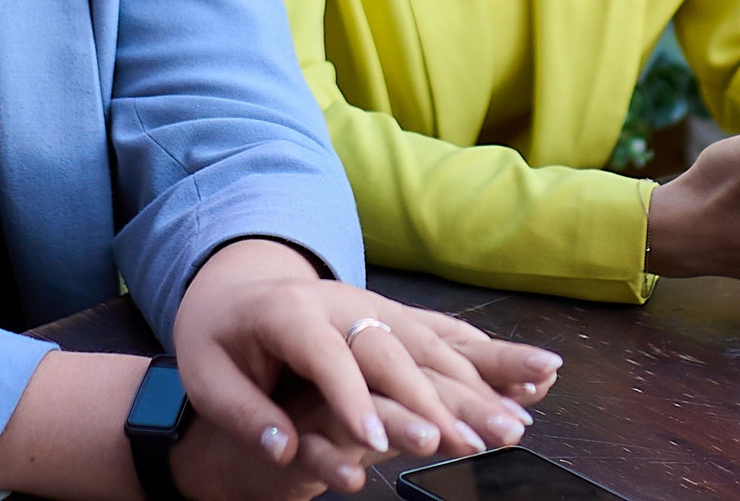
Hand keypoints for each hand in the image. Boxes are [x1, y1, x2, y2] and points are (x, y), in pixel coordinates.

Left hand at [171, 239, 562, 495]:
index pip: (327, 355)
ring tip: (514, 424)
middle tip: (465, 443)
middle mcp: (342, 302)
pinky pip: (447, 335)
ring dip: (477, 383)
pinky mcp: (395, 316)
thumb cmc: (218, 339)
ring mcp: (374, 305)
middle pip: (391, 349)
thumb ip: (242, 413)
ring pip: (431, 343)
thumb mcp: (206, 375)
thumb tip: (281, 450)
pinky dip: (491, 358)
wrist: (235, 289)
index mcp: (289, 311)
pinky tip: (533, 377)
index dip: (353, 397)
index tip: (376, 441)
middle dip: (431, 398)